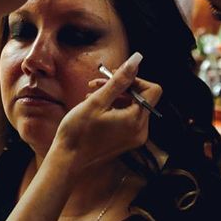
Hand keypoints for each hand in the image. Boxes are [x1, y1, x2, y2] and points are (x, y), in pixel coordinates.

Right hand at [50, 52, 161, 177]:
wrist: (68, 160)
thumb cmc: (79, 131)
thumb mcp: (97, 101)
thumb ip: (119, 80)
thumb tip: (136, 60)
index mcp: (136, 120)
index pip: (152, 90)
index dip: (135, 79)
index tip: (114, 76)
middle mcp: (140, 130)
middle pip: (141, 98)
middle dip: (121, 87)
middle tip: (96, 82)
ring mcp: (134, 137)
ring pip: (132, 106)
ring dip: (114, 96)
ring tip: (91, 93)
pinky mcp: (126, 140)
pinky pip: (127, 117)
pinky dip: (114, 108)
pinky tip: (94, 105)